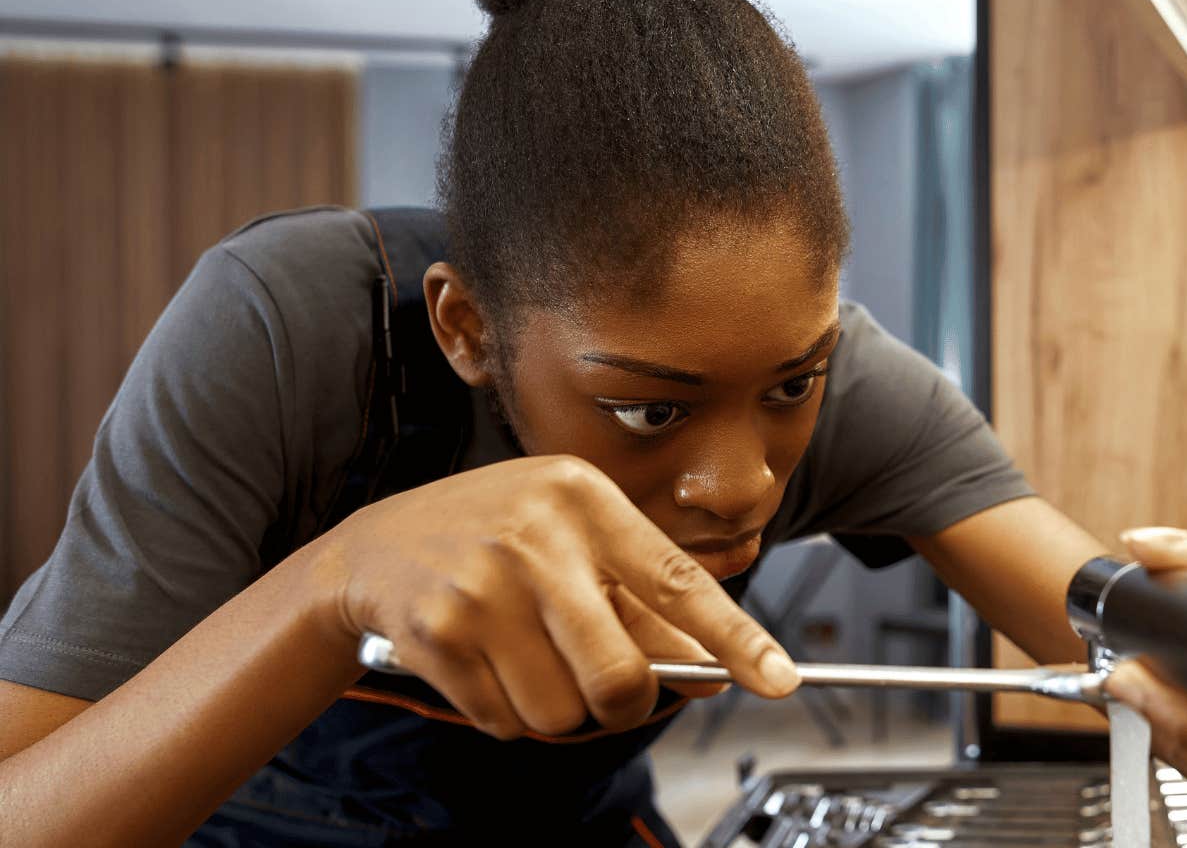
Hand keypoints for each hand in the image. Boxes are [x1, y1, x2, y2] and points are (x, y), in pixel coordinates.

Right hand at [312, 454, 798, 739]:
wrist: (373, 548)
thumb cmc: (495, 536)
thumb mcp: (573, 539)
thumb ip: (644, 601)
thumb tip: (714, 669)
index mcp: (585, 499)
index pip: (679, 580)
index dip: (735, 638)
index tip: (779, 678)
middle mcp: (537, 536)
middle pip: (620, 676)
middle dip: (623, 703)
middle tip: (608, 687)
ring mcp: (484, 586)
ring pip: (562, 711)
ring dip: (557, 709)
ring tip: (530, 659)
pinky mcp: (440, 634)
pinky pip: (506, 720)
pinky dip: (507, 712)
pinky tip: (487, 663)